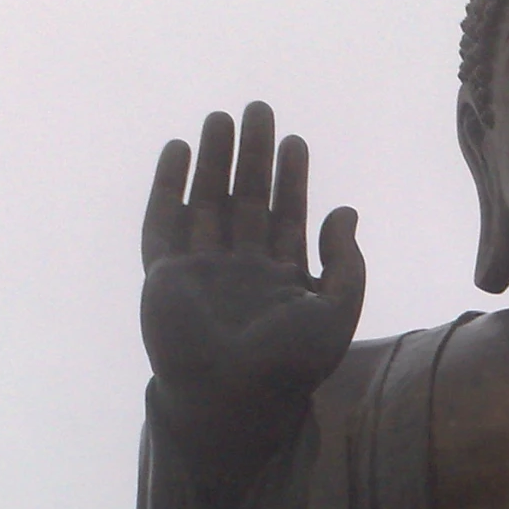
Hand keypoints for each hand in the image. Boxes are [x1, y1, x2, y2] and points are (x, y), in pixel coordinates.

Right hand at [140, 102, 364, 403]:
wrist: (233, 398)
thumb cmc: (288, 366)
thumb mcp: (336, 312)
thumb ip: (346, 264)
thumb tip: (346, 212)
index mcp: (281, 280)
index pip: (288, 216)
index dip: (292, 179)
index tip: (296, 142)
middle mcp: (240, 271)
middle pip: (247, 200)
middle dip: (253, 156)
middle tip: (260, 109)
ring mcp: (201, 272)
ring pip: (207, 202)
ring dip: (214, 161)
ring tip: (222, 118)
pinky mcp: (164, 276)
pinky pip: (162, 223)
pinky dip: (168, 187)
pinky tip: (178, 151)